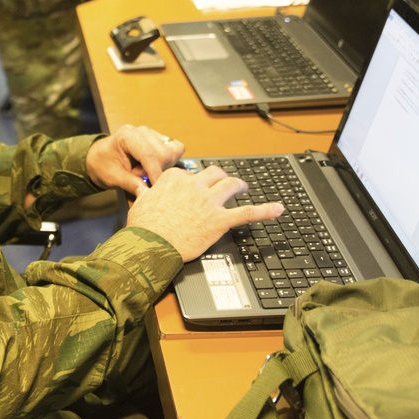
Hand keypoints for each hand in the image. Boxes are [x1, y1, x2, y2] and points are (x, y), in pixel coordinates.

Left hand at [85, 125, 185, 197]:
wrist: (100, 159)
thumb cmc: (103, 166)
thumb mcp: (112, 177)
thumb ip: (130, 184)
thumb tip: (147, 193)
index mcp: (127, 135)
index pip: (148, 154)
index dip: (154, 173)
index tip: (156, 189)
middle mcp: (142, 131)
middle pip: (164, 153)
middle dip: (157, 171)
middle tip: (140, 178)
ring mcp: (153, 134)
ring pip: (173, 151)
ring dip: (164, 167)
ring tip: (145, 173)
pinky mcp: (160, 140)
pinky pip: (175, 151)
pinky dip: (168, 163)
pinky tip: (152, 168)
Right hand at [126, 165, 284, 261]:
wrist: (151, 245)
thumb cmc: (143, 228)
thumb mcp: (140, 203)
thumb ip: (145, 193)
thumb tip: (140, 188)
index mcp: (175, 178)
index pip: (190, 174)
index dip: (193, 182)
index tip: (193, 188)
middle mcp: (195, 186)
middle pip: (214, 174)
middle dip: (220, 177)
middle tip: (224, 182)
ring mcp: (209, 202)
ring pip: (231, 184)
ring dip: (240, 185)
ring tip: (244, 187)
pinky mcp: (220, 220)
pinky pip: (247, 213)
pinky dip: (265, 210)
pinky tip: (278, 209)